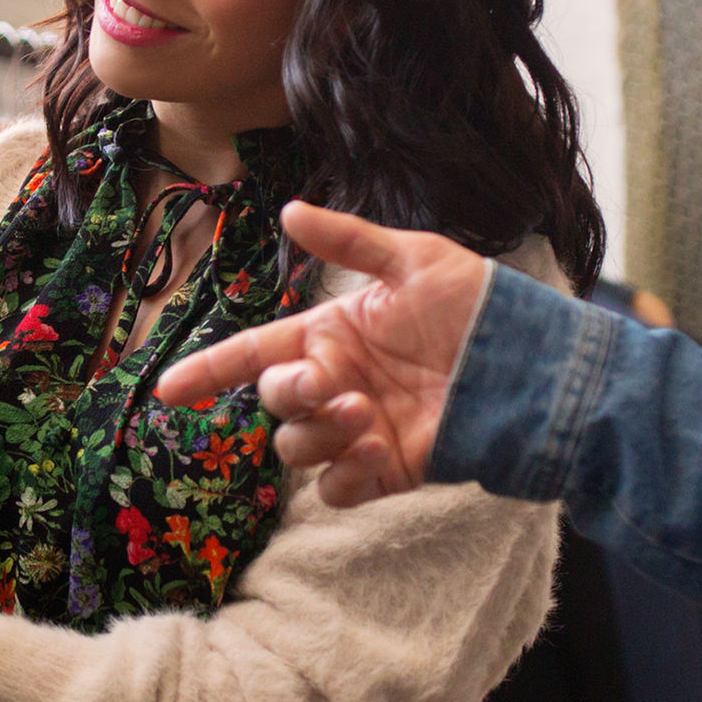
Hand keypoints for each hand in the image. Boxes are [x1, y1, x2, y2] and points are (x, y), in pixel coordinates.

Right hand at [154, 201, 488, 503]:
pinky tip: (378, 449)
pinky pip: (338, 488)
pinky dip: (345, 475)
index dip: (208, 370)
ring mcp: (358, 430)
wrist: (534, 368)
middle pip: (273, 401)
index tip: (166, 390)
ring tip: (366, 413)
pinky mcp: (386, 471)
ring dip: (318, 432)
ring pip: (297, 447)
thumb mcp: (415, 260)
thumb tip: (290, 212)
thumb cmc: (480, 306)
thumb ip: (349, 241)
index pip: (253, 353)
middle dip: (287, 393)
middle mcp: (336, 384)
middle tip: (326, 383)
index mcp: (330, 335)